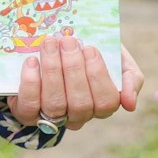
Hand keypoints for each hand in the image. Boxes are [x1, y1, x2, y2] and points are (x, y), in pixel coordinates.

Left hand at [11, 37, 143, 131]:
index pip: (107, 102)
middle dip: (73, 68)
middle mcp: (78, 116)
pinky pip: (30, 106)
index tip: (90, 48)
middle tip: (67, 40)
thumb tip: (129, 104)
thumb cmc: (89, 52)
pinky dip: (31, 83)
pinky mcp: (27, 113)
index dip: (98, 76)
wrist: (54, 46)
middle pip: (80, 103)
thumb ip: (130, 76)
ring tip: (50, 44)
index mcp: (102, 104)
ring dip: (52, 71)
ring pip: (55, 104)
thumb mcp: (117, 57)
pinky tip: (32, 61)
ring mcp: (52, 117)